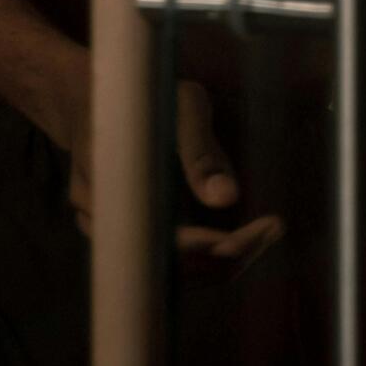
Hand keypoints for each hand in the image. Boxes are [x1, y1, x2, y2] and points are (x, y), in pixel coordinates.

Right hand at [65, 77, 282, 268]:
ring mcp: (102, 230)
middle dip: (231, 255)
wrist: (91, 94)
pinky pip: (159, 263)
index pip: (170, 243)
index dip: (220, 246)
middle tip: (274, 229)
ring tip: (263, 235)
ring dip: (220, 261)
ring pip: (167, 273)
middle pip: (172, 268)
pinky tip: (235, 239)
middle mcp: (99, 218)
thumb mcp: (180, 104)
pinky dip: (201, 259)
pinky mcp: (114, 234)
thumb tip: (228, 199)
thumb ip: (200, 150)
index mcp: (112, 184)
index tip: (266, 227)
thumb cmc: (143, 92)